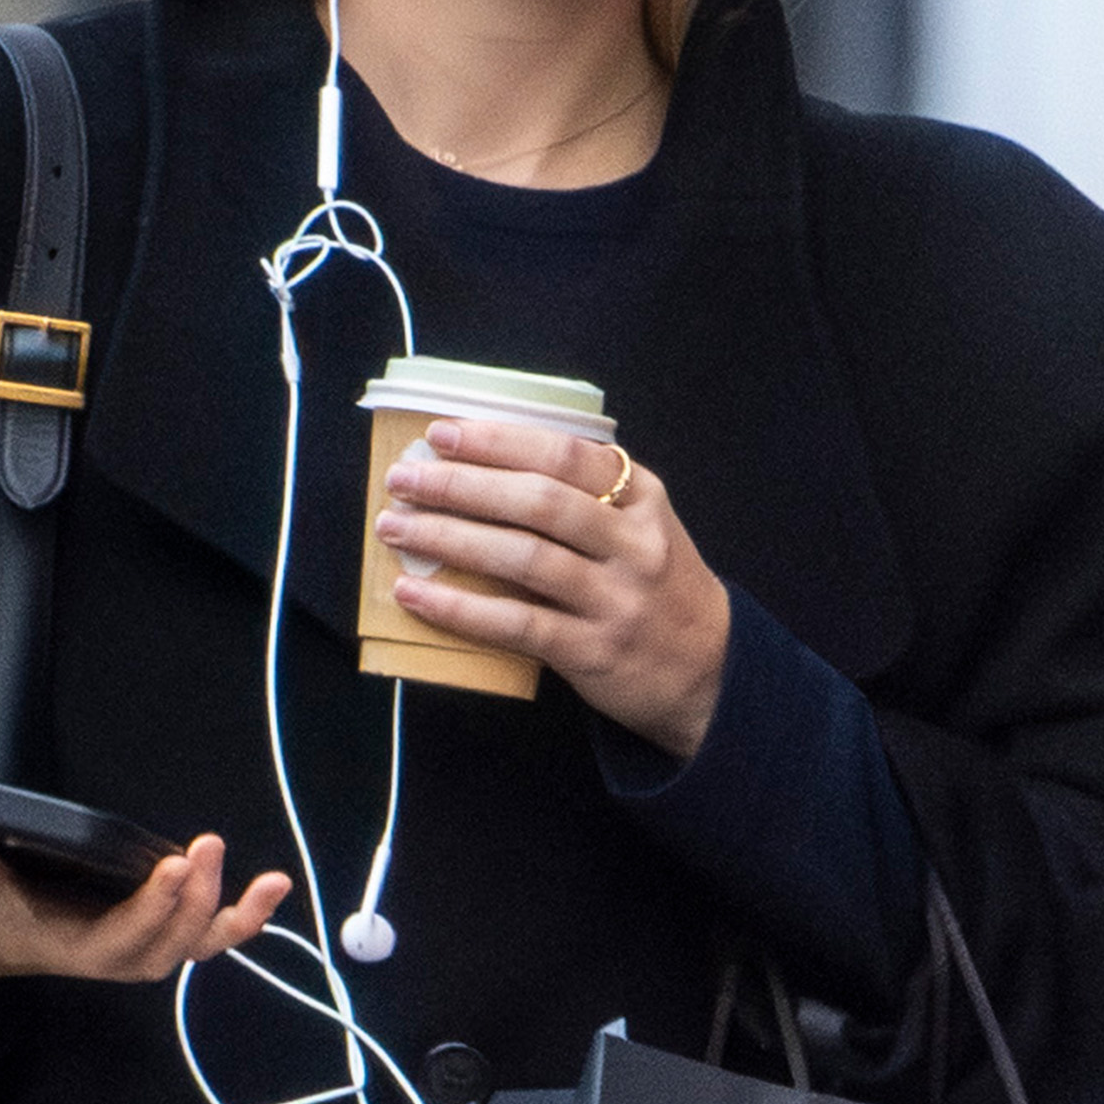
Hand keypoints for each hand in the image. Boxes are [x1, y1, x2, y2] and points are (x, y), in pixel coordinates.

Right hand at [0, 812, 291, 997]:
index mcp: (43, 940)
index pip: (106, 943)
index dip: (146, 912)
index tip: (174, 864)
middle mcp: (88, 949)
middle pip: (157, 951)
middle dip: (190, 908)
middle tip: (207, 849)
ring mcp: (115, 940)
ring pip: (183, 949)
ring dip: (229, 920)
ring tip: (270, 882)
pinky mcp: (132, 924)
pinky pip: (190, 931)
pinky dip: (234, 917)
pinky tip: (269, 888)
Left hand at [376, 418, 733, 756]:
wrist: (707, 670)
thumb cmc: (654, 586)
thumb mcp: (642, 526)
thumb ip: (586, 494)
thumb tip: (483, 465)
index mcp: (642, 499)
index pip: (565, 455)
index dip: (499, 441)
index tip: (442, 433)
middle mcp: (633, 543)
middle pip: (538, 502)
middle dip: (461, 485)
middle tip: (404, 479)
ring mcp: (615, 599)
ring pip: (523, 558)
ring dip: (449, 538)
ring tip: (396, 528)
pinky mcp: (593, 651)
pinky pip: (516, 623)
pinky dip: (459, 607)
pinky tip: (415, 593)